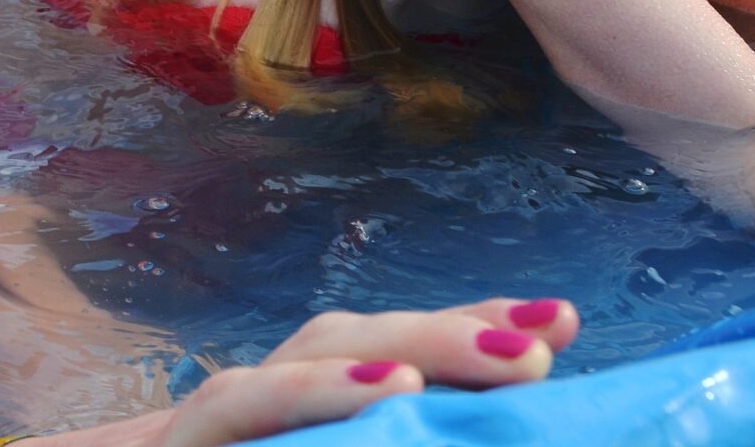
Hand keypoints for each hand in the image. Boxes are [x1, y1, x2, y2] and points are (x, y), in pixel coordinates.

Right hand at [139, 297, 576, 446]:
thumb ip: (394, 426)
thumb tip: (488, 404)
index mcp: (316, 406)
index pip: (398, 353)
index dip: (472, 328)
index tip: (559, 319)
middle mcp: (273, 394)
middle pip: (368, 338)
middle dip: (457, 331)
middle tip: (545, 340)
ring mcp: (232, 411)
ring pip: (320, 353)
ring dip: (418, 346)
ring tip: (508, 360)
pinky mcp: (195, 437)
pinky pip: (251, 404)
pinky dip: (320, 390)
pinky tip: (383, 389)